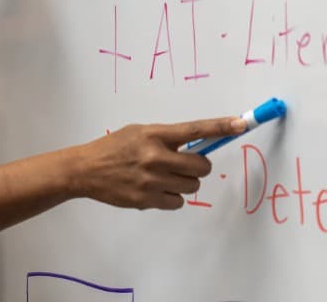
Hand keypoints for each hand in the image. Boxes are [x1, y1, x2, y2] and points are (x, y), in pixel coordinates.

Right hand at [71, 116, 244, 209]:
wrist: (85, 169)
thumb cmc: (114, 148)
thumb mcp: (139, 133)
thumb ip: (167, 138)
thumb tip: (197, 146)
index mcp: (155, 135)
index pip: (195, 129)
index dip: (221, 126)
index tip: (241, 124)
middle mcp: (155, 157)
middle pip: (201, 166)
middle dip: (199, 166)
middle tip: (186, 165)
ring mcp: (151, 181)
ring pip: (191, 186)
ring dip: (184, 183)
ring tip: (165, 177)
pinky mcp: (146, 200)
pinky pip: (177, 202)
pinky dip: (172, 197)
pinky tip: (156, 189)